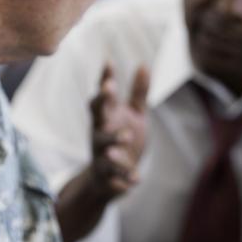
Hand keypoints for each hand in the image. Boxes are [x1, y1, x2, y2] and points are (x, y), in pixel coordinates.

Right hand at [88, 63, 148, 199]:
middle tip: (107, 87)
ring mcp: (103, 154)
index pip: (104, 95)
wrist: (108, 180)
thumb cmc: (122, 141)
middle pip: (97, 114)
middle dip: (101, 101)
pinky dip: (126, 177)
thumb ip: (138, 93)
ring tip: (125, 135)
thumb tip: (144, 65)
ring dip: (113, 139)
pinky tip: (137, 179)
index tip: (109, 61)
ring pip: (105, 145)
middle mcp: (100, 132)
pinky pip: (116, 176)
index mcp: (107, 116)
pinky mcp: (109, 176)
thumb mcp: (133, 115)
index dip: (105, 78)